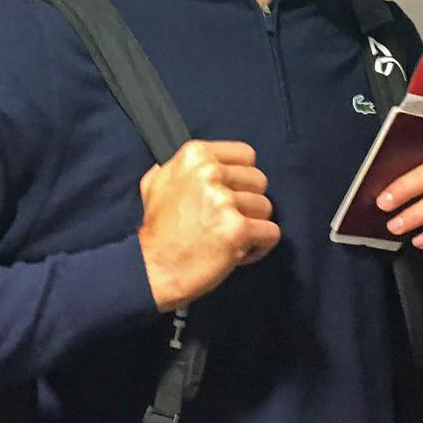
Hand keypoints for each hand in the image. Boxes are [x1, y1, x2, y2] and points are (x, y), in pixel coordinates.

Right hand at [138, 140, 279, 311]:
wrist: (151, 268)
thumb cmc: (156, 228)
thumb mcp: (157, 182)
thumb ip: (182, 166)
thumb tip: (204, 162)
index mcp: (195, 155)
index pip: (245, 155)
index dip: (240, 177)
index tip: (229, 193)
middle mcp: (211, 173)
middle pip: (258, 181)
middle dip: (247, 202)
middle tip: (226, 220)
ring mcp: (225, 201)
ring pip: (266, 207)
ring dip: (253, 225)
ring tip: (229, 237)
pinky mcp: (238, 230)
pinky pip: (271, 233)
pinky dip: (260, 246)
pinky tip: (238, 252)